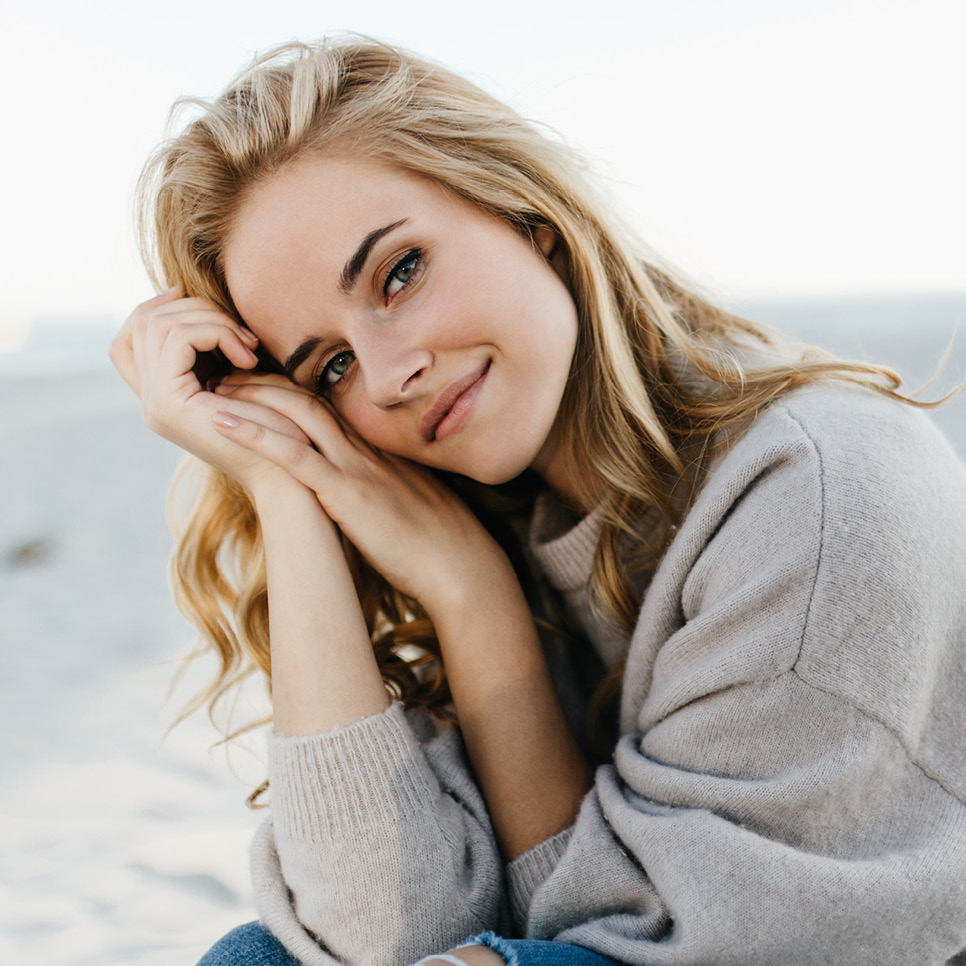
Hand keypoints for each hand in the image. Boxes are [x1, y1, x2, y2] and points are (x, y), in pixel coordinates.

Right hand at [109, 289, 311, 492]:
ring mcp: (154, 404)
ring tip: (249, 347)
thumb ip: (213, 349)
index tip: (191, 296)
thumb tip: (189, 299)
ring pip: (159, 324)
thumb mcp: (241, 377)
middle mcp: (150, 402)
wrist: (288, 474)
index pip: (126, 342)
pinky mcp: (167, 403)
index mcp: (162, 398)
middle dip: (196, 309)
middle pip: (144, 323)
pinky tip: (248, 358)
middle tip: (243, 333)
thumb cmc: (279, 429)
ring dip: (212, 320)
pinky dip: (217, 332)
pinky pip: (179, 337)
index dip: (153, 309)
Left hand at [209, 377, 510, 610]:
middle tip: (222, 376)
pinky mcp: (347, 494)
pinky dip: (255, 435)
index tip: (254, 387)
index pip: (325, 408)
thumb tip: (358, 497)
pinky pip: (295, 456)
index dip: (286, 392)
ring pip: (298, 415)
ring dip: (251, 397)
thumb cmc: (438, 544)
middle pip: (306, 400)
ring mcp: (355, 468)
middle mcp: (363, 451)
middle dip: (262, 384)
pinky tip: (221, 422)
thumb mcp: (407, 504)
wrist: (460, 565)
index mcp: (375, 454)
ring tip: (211, 389)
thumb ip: (379, 489)